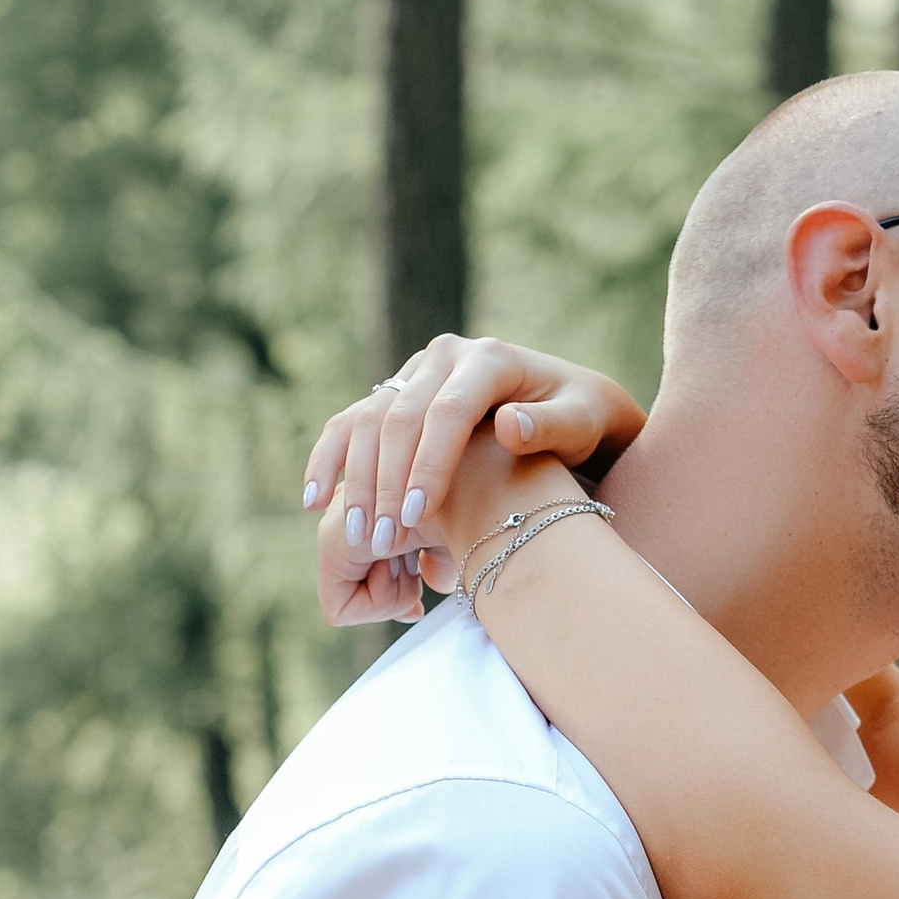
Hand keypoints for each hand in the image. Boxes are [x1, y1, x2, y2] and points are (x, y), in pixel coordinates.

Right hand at [303, 337, 645, 626]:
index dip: (427, 465)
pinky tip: (314, 498)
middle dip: (385, 483)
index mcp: (489, 360)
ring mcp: (417, 371)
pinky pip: (354, 421)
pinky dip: (331, 457)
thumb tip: (509, 425)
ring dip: (354, 479)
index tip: (416, 519)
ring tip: (355, 534)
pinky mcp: (399, 392)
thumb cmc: (584, 418)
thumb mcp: (582, 422)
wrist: (573, 401)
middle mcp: (446, 358)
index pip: (445, 412)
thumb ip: (549, 425)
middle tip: (378, 541)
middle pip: (398, 417)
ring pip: (368, 420)